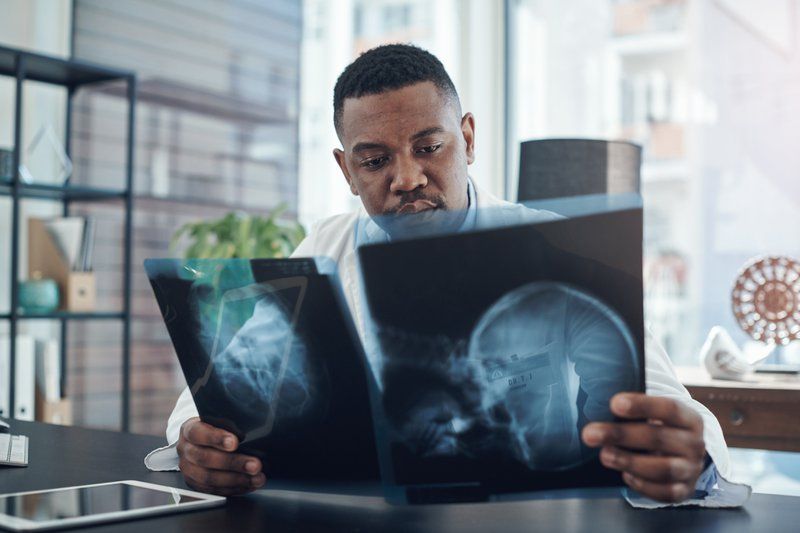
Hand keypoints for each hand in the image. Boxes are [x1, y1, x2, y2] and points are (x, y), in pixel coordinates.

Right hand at [176, 417, 265, 495]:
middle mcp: (185, 450)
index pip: (198, 433)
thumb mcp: (219, 419)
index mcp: (189, 429)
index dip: (216, 438)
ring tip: (257, 478)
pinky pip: (213, 490)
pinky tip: (249, 485)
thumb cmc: (216, 427)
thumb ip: (230, 423)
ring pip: (209, 478)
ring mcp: (188, 469)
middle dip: (233, 463)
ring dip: (236, 480)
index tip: (234, 442)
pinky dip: (233, 488)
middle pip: (205, 458)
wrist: (202, 440)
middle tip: (255, 465)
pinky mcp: (195, 484)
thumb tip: (253, 430)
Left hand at [581, 393, 705, 502]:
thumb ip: (634, 410)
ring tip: (604, 455)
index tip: (614, 404)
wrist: (681, 454)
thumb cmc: (659, 428)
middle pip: (659, 438)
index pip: (669, 409)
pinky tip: (625, 475)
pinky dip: (643, 485)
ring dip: (629, 461)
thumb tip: (599, 406)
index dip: (642, 406)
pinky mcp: (684, 491)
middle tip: (591, 433)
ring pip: (663, 469)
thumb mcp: (654, 414)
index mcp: (689, 419)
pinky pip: (664, 493)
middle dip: (621, 435)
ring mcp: (691, 469)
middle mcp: (694, 444)